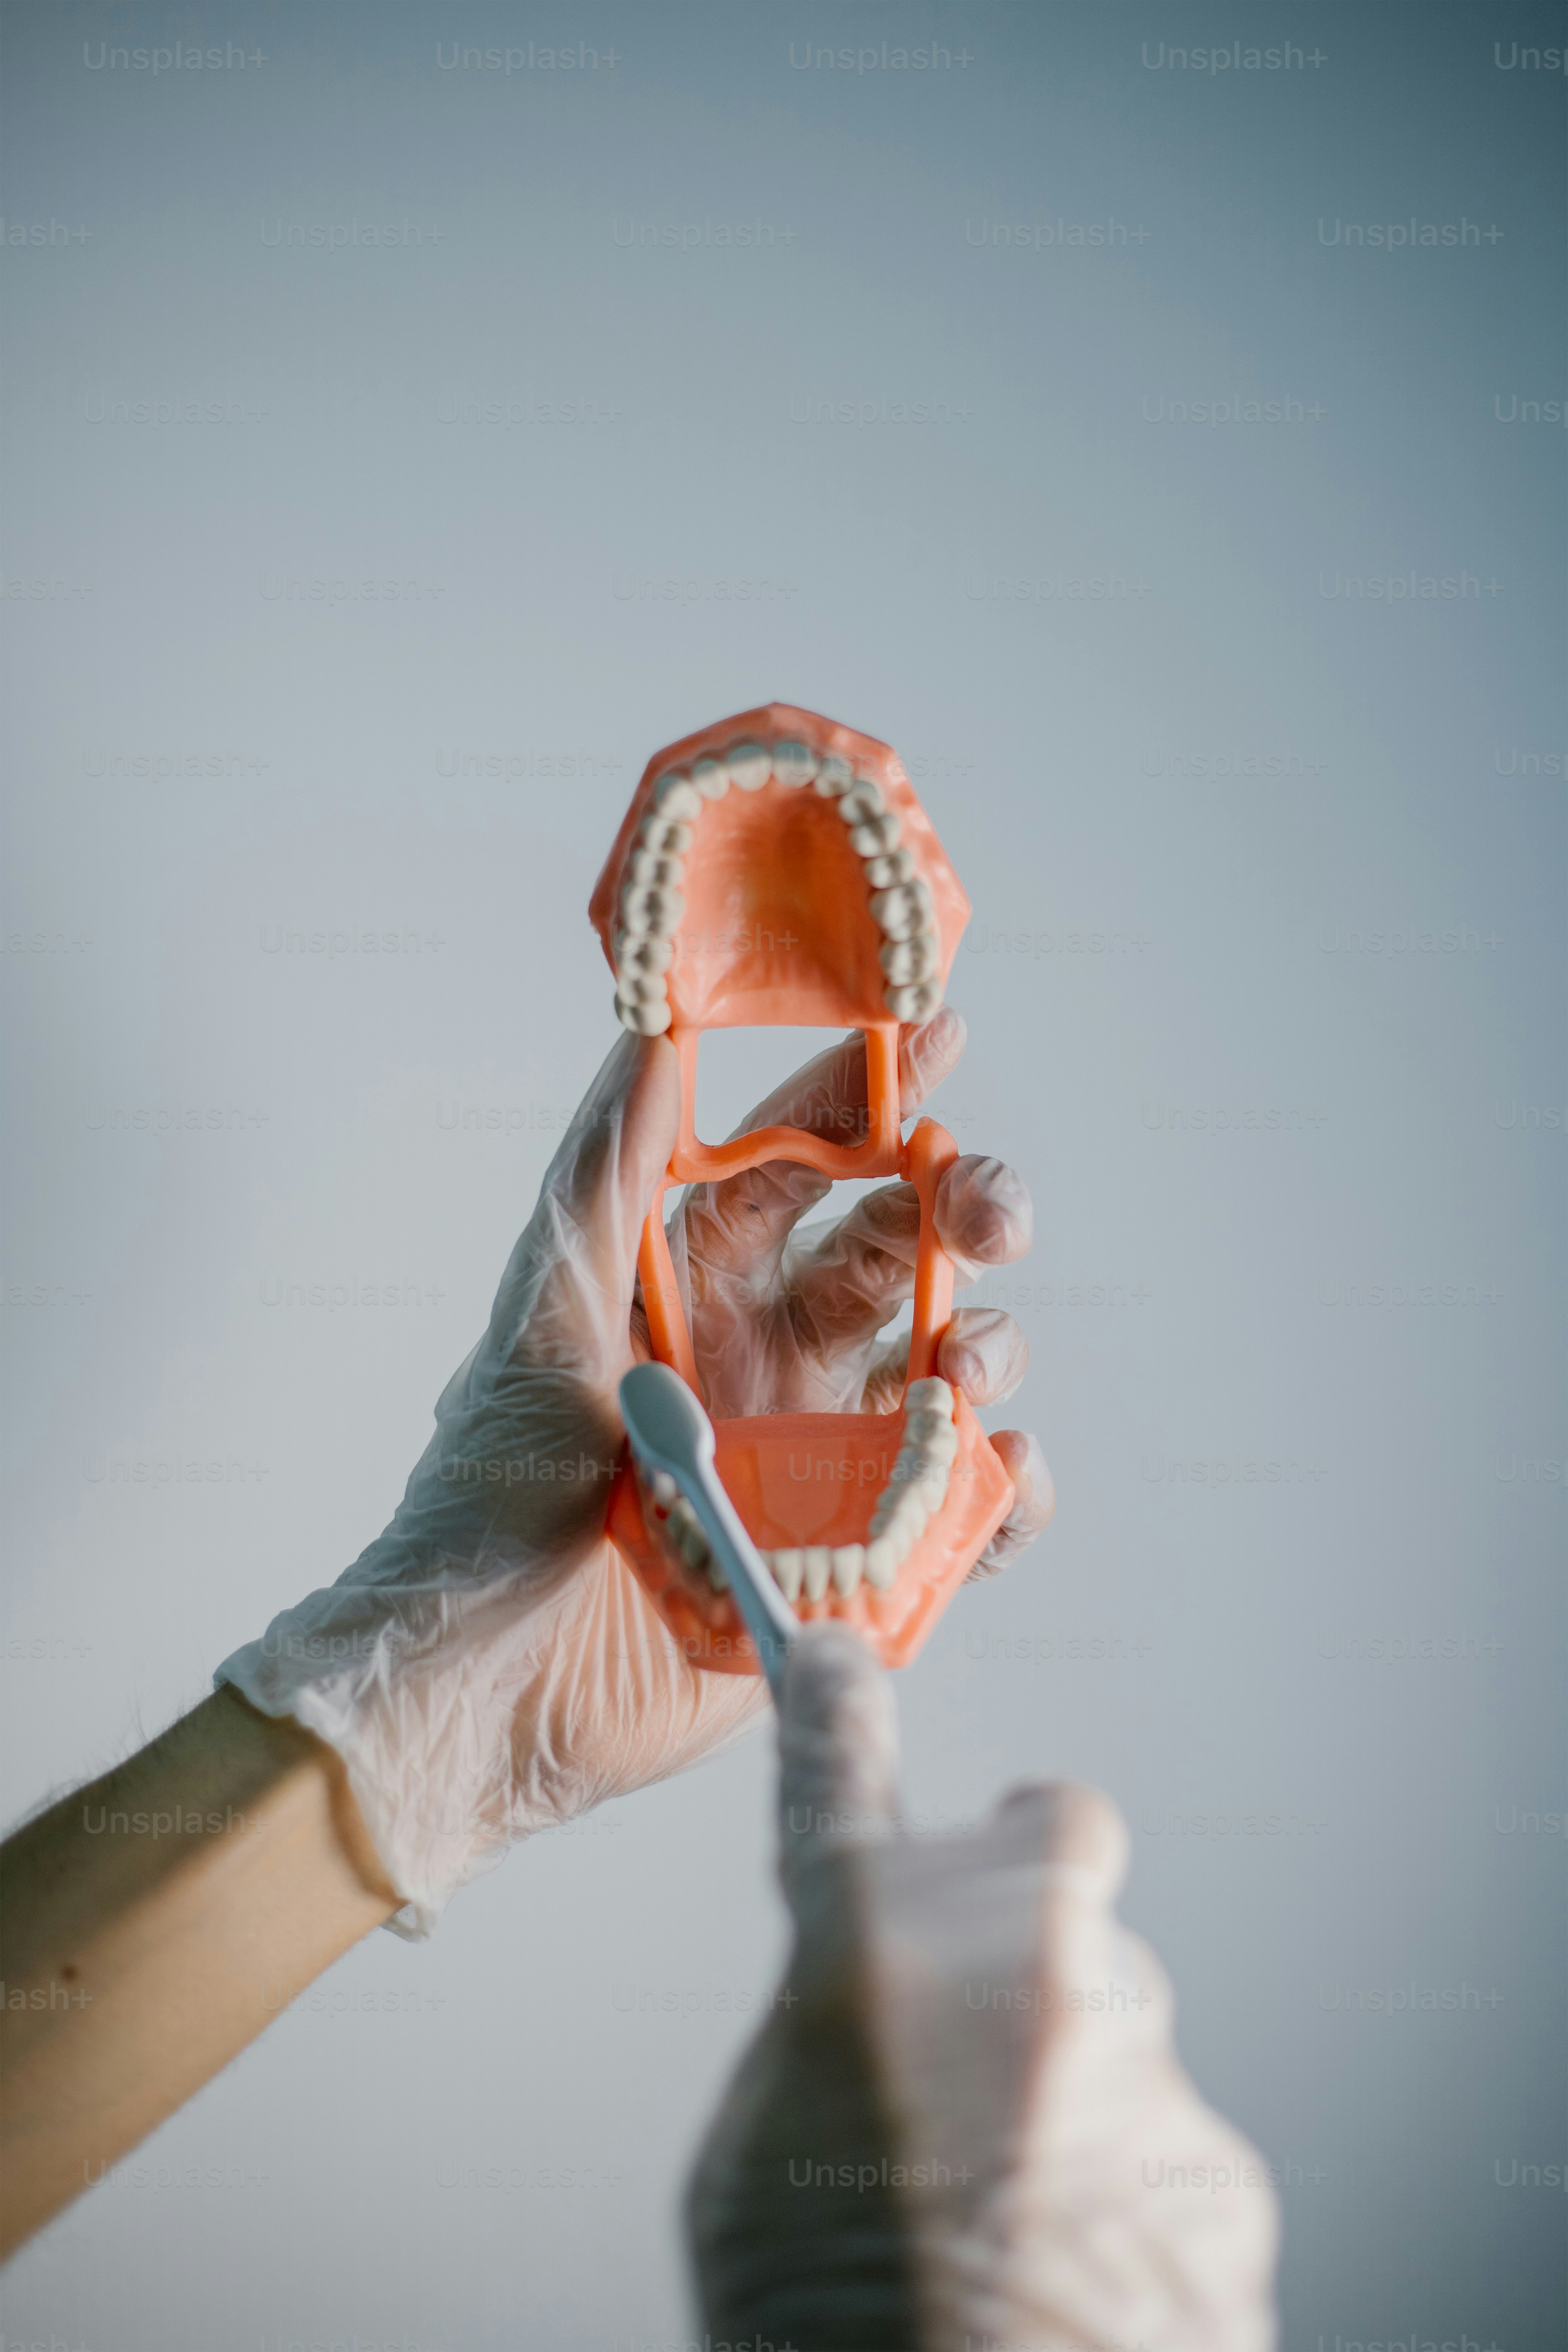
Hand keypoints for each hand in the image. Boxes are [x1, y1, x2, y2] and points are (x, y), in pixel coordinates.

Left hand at [219, 1012, 1052, 1932]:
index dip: (866, 1099)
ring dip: (986, 1339)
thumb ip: (604, 1175)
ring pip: (947, 1365)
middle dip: (961, 1208)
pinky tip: (998, 1468)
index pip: (798, 1166)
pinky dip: (1004, 1485)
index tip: (938, 1037)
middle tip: (991, 1214)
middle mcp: (765, 1359)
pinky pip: (962, 1507)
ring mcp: (818, 1458)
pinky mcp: (852, 1560)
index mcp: (693, 1291)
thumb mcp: (539, 1319)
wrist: (483, 1691)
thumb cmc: (487, 1499)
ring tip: (964, 1363)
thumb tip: (651, 1030)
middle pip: (898, 1249)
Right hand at [688, 1626, 1278, 2350]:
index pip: (839, 1770)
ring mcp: (1137, 2066)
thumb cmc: (824, 2329)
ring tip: (1003, 2210)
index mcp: (865, 1954)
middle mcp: (1017, 1970)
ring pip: (1113, 2017)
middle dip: (1020, 1907)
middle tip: (978, 2012)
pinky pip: (1164, 2138)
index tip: (834, 1662)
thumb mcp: (744, 2160)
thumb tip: (870, 2001)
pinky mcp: (1219, 2169)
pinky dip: (1124, 2190)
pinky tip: (1066, 2271)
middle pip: (1048, 1856)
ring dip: (1067, 2081)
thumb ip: (818, 2034)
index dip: (834, 1708)